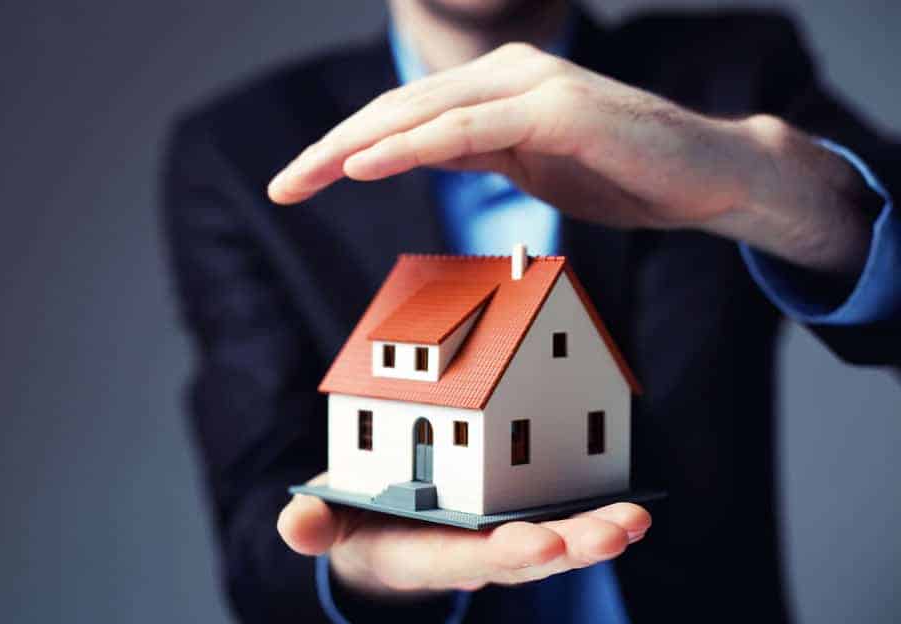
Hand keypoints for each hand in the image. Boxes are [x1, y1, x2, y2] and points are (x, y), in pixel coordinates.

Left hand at [268, 43, 872, 272]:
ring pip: (420, 113)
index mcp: (496, 87)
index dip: (341, 148)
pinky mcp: (555, 109)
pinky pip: (465, 129)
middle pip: (396, 109)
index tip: (297, 182)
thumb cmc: (623, 173)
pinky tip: (361, 166)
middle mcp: (507, 73)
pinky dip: (409, 147)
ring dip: (351, 147)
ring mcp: (531, 84)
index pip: (403, 117)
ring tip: (300, 177)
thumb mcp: (530, 165)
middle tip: (280, 185)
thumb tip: (422, 151)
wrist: (708, 175)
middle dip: (329, 149)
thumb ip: (477, 151)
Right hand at [277, 474, 650, 596]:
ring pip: (554, 543)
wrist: (381, 534)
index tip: (544, 544)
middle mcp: (470, 552)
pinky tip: (633, 505)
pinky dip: (594, 513)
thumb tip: (297, 527)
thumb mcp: (329, 518)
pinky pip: (559, 519)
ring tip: (638, 520)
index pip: (468, 559)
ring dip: (597, 534)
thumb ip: (316, 523)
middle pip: (527, 558)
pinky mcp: (515, 519)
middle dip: (573, 549)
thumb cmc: (355, 518)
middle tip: (618, 533)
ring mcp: (498, 539)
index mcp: (424, 553)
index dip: (506, 554)